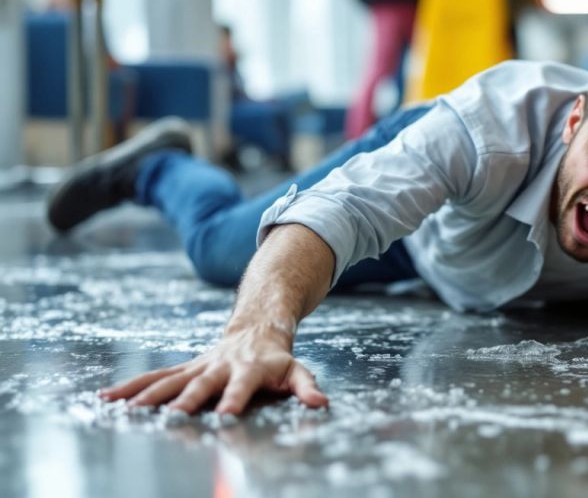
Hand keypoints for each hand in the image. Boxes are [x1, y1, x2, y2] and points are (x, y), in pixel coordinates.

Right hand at [99, 323, 327, 414]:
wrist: (256, 329)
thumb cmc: (277, 359)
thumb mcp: (297, 370)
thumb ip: (306, 387)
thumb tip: (321, 403)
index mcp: (249, 369)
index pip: (242, 386)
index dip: (235, 398)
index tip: (226, 415)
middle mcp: (219, 367)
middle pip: (201, 384)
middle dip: (186, 400)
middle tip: (172, 417)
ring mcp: (198, 367)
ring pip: (170, 380)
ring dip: (148, 394)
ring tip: (125, 408)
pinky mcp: (183, 369)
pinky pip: (155, 378)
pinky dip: (131, 387)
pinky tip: (107, 397)